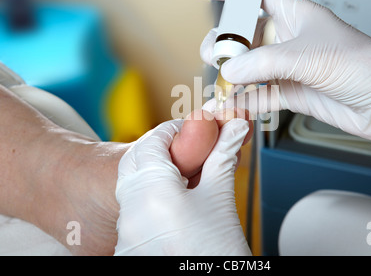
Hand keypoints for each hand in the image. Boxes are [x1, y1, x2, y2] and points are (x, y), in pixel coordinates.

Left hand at [114, 118, 250, 255]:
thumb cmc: (216, 252)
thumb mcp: (220, 198)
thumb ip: (223, 156)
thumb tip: (234, 127)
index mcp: (152, 191)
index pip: (154, 141)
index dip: (175, 129)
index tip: (195, 126)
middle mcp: (131, 209)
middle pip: (138, 160)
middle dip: (162, 148)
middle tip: (189, 148)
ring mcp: (126, 231)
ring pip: (133, 184)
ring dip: (155, 172)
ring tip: (185, 175)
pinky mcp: (128, 246)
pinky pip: (134, 208)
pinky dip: (151, 196)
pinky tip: (174, 202)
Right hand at [193, 0, 370, 150]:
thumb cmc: (363, 65)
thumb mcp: (308, 56)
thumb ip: (263, 63)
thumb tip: (228, 73)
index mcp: (297, 15)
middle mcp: (291, 40)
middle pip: (245, 34)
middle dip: (223, 42)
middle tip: (210, 55)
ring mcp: (291, 68)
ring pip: (250, 67)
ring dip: (231, 76)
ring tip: (218, 84)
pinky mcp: (293, 94)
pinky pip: (260, 97)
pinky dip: (243, 103)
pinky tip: (230, 107)